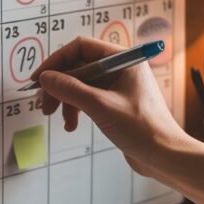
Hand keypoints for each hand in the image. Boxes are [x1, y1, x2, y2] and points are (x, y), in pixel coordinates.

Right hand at [33, 36, 188, 176]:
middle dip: (59, 85)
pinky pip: (88, 98)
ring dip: (66, 100)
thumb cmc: (141, 128)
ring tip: (61, 120)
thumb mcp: (100, 106)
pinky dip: (76, 109)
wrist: (164, 156)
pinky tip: (72, 125)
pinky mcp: (115, 103)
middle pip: (79, 66)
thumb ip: (70, 89)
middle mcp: (121, 68)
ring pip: (81, 84)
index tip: (39, 79)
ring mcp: (118, 86)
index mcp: (123, 59)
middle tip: (46, 105)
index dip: (56, 61)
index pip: (81, 48)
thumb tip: (45, 78)